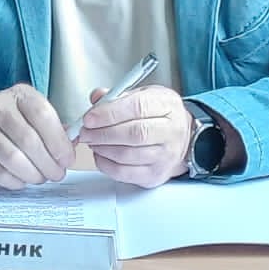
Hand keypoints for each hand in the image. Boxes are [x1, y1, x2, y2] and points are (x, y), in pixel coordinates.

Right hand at [0, 85, 75, 189]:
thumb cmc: (7, 122)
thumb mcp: (29, 114)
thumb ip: (53, 127)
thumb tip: (73, 144)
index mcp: (19, 95)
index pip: (43, 115)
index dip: (59, 142)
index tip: (68, 159)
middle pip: (30, 141)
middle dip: (49, 164)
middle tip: (57, 174)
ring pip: (15, 159)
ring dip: (34, 174)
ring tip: (41, 178)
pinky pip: (1, 173)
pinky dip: (17, 181)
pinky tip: (22, 179)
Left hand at [74, 84, 192, 187]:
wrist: (183, 138)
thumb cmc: (160, 114)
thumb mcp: (143, 94)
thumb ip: (118, 95)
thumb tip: (96, 98)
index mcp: (167, 105)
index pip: (138, 108)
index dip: (110, 113)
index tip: (90, 117)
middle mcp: (170, 132)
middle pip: (134, 134)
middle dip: (102, 133)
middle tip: (85, 131)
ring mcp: (165, 156)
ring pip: (127, 155)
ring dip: (102, 148)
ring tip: (91, 140)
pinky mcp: (155, 175)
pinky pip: (125, 173)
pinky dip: (106, 165)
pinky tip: (100, 154)